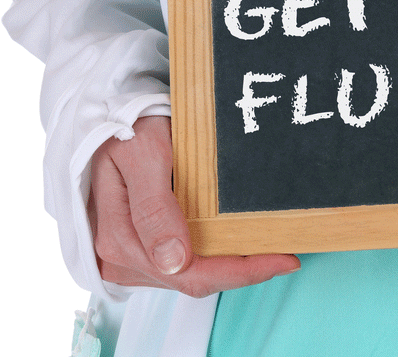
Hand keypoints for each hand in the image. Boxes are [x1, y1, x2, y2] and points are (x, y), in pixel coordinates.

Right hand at [88, 115, 300, 297]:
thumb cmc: (128, 129)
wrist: (111, 116)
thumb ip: (154, 208)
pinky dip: (214, 254)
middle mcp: (122, 257)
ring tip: (268, 245)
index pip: (191, 274)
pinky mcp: (141, 248)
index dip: (241, 272)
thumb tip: (174, 262)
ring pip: (191, 275)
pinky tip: (237, 238)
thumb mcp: (142, 155)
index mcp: (121, 240)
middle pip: (194, 280)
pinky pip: (184, 263)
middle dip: (243, 270)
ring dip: (230, 263)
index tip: (282, 259)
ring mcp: (131, 256)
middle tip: (286, 254)